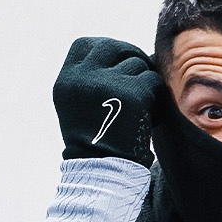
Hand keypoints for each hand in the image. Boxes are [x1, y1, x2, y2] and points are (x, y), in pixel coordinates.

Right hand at [53, 37, 161, 166]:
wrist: (105, 176)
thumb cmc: (97, 147)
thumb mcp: (79, 109)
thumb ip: (89, 80)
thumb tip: (121, 54)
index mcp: (66, 82)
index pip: (85, 46)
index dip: (105, 50)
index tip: (116, 63)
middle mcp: (82, 78)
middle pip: (112, 46)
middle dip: (129, 56)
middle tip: (140, 74)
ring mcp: (106, 84)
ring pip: (136, 63)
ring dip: (144, 81)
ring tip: (142, 106)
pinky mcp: (131, 94)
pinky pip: (152, 80)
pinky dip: (156, 96)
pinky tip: (149, 116)